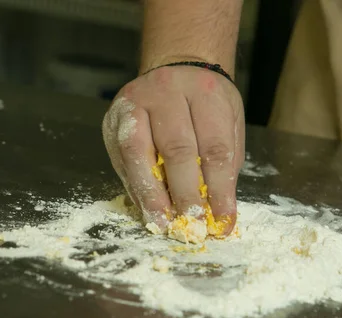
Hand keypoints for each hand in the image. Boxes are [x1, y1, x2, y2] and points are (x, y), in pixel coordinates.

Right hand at [102, 66, 244, 235]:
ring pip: (138, 151)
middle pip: (176, 149)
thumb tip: (219, 211)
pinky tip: (147, 206)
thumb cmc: (207, 104)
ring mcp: (134, 102)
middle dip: (184, 194)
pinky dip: (135, 186)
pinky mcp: (113, 118)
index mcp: (205, 91)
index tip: (223, 219)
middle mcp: (166, 91)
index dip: (218, 189)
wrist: (177, 68)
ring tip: (162, 222)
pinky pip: (122, 157)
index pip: (214, 147)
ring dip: (151, 193)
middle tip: (192, 224)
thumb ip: (223, 164)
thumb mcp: (228, 124)